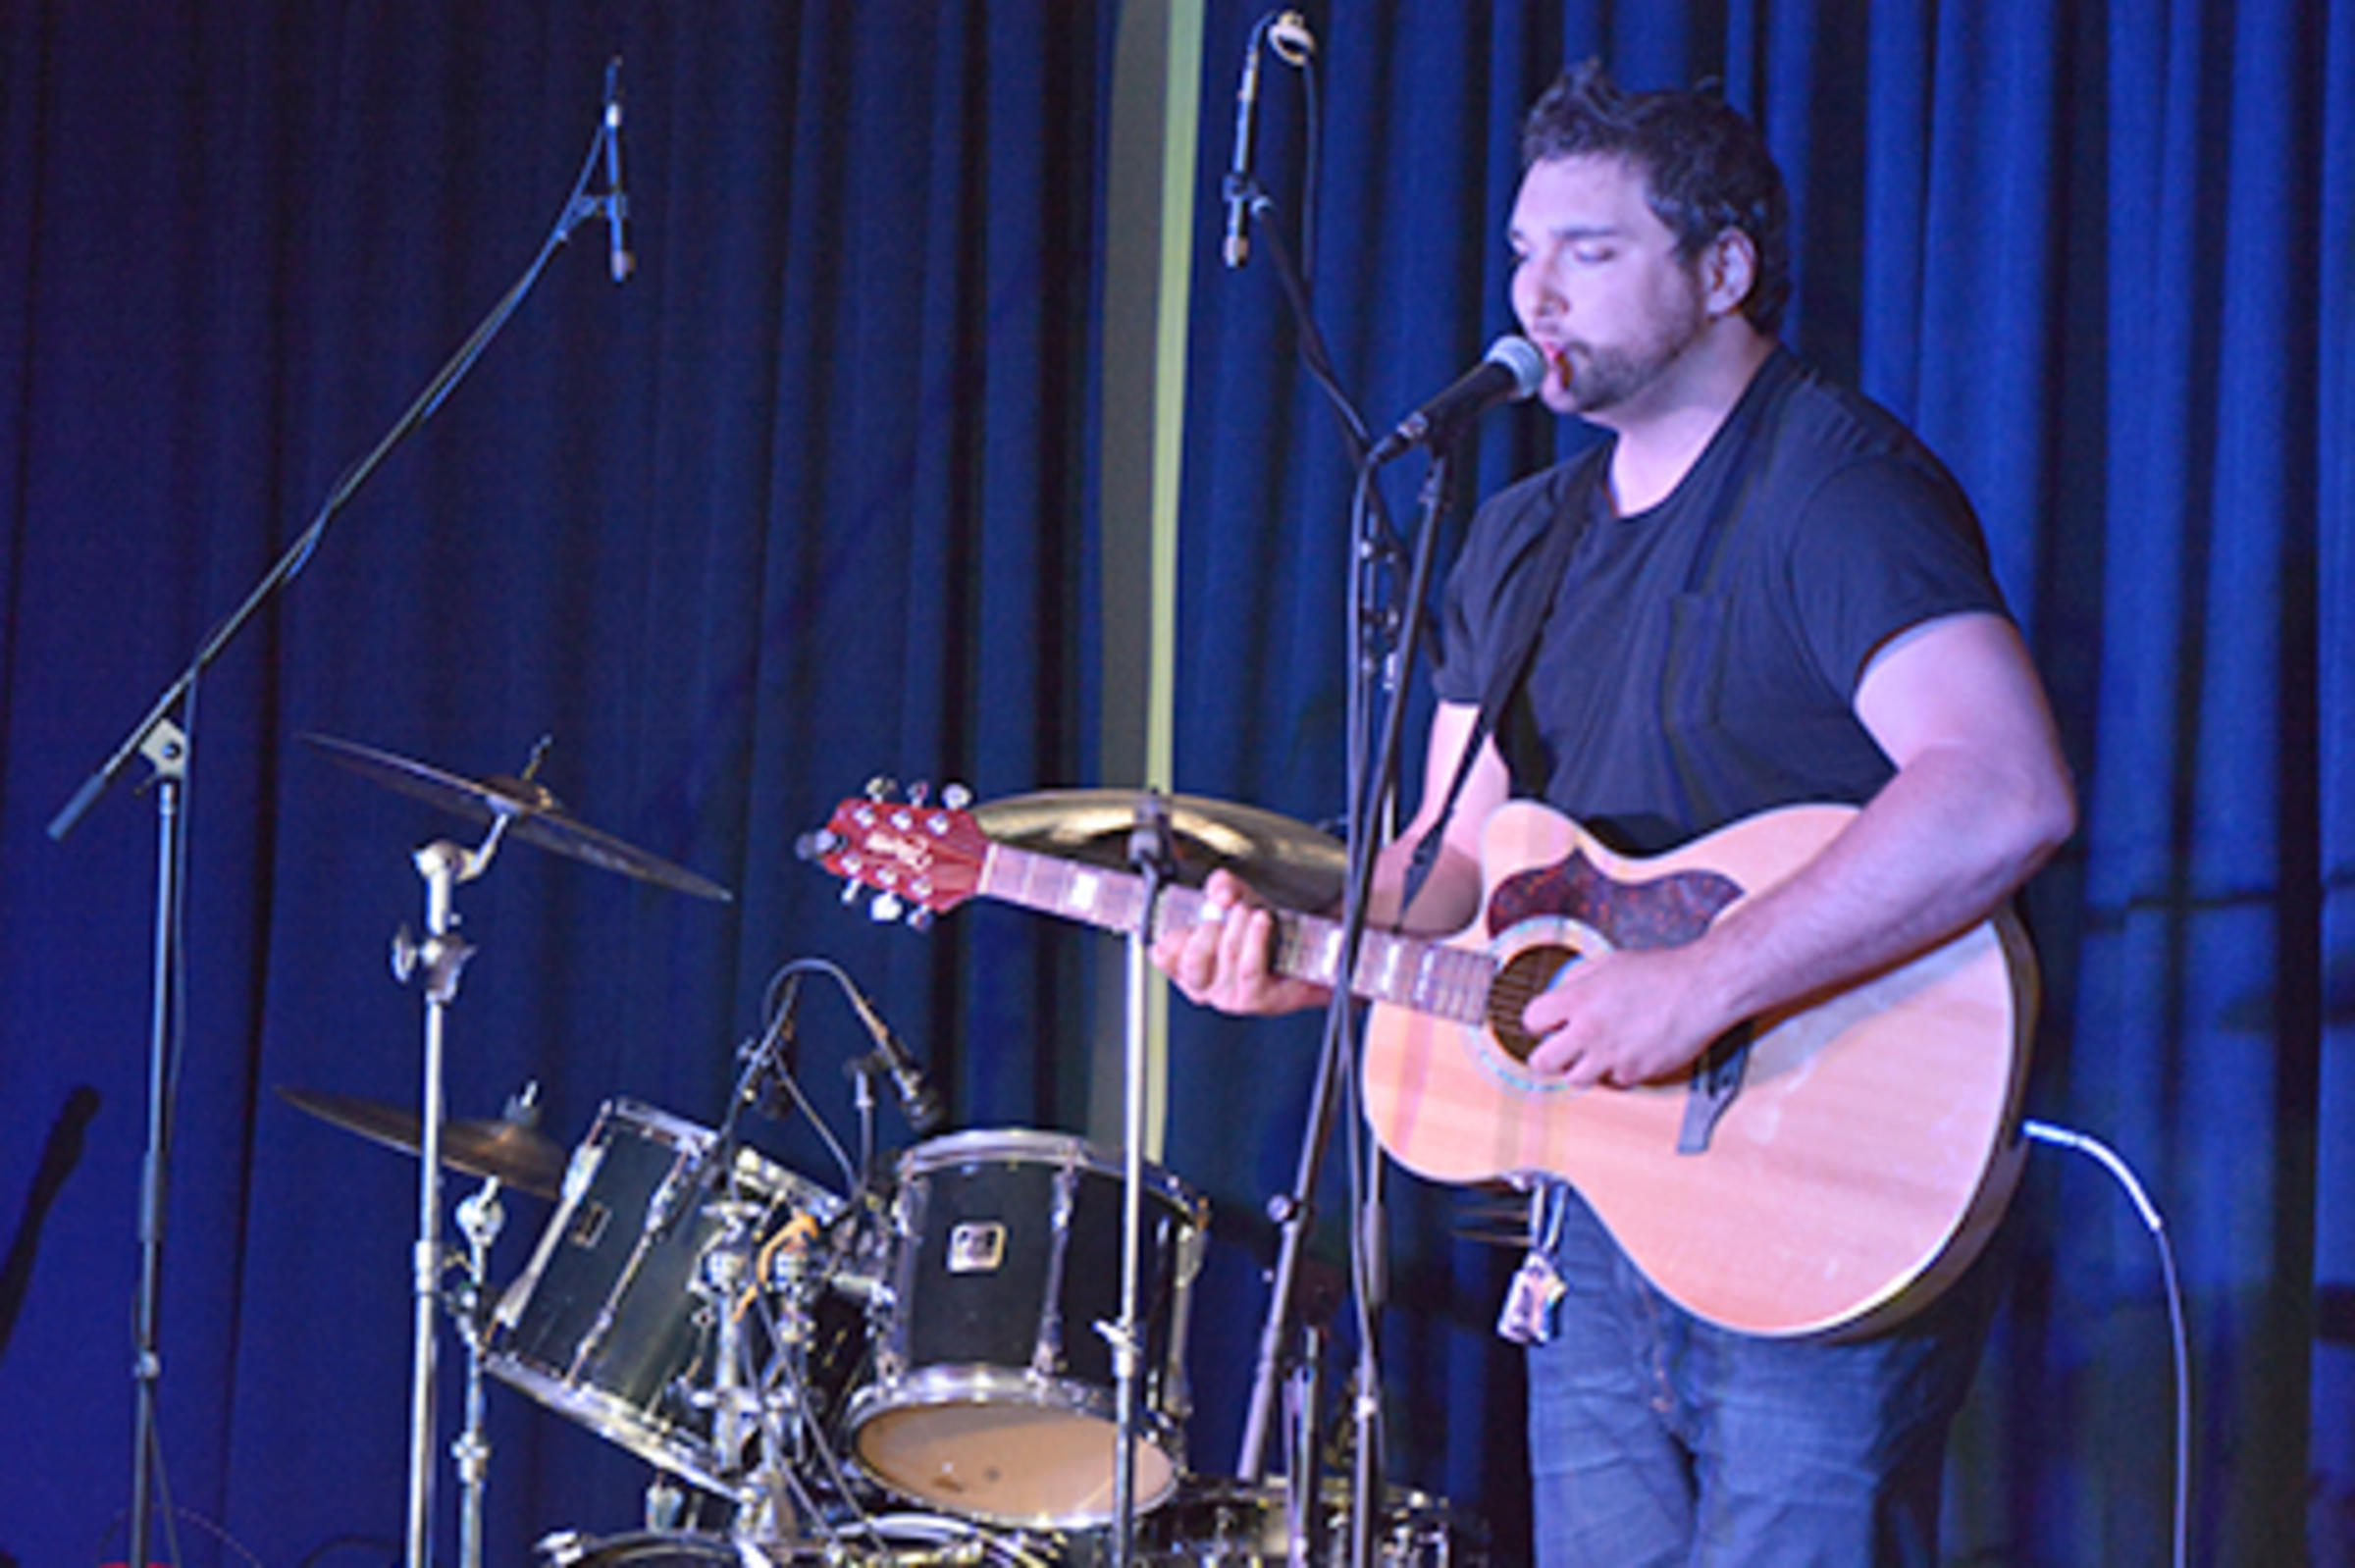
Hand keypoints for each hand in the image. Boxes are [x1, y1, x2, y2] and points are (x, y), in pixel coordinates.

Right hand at [1150, 869, 1329, 1016]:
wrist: (1303, 956)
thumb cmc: (1263, 934)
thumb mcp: (1238, 902)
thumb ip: (1224, 887)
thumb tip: (1220, 892)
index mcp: (1188, 967)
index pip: (1163, 957)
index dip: (1172, 936)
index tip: (1190, 920)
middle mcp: (1205, 987)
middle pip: (1192, 960)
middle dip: (1208, 929)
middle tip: (1224, 914)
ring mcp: (1229, 997)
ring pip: (1226, 957)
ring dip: (1238, 926)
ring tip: (1248, 911)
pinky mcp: (1256, 999)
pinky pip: (1250, 967)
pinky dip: (1255, 938)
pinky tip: (1261, 921)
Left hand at [1522, 944, 1728, 1087]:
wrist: (1702, 989)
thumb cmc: (1662, 973)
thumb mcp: (1610, 963)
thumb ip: (1579, 980)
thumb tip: (1561, 994)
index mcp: (1578, 999)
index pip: (1532, 1019)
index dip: (1538, 1020)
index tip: (1546, 1022)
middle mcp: (1589, 1031)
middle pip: (1542, 1062)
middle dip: (1547, 1054)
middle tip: (1558, 1047)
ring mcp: (1611, 1056)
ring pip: (1574, 1079)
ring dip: (1580, 1067)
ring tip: (1594, 1051)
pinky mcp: (1635, 1073)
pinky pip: (1612, 1081)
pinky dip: (1615, 1071)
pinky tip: (1626, 1052)